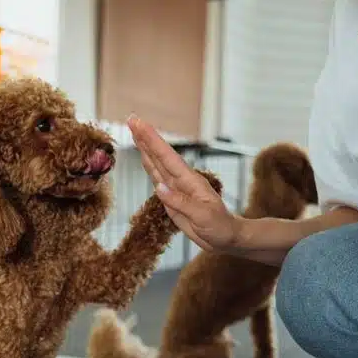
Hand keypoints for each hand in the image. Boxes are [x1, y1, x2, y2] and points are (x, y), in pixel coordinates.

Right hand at [127, 115, 240, 251]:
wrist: (226, 238)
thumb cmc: (220, 226)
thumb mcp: (203, 216)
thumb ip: (181, 202)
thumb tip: (159, 187)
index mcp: (190, 181)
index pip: (167, 157)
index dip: (152, 140)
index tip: (139, 124)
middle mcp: (181, 181)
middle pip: (159, 156)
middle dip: (145, 138)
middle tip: (131, 119)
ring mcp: (176, 189)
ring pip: (156, 164)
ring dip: (145, 148)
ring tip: (134, 132)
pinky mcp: (172, 199)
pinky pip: (157, 179)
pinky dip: (149, 166)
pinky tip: (143, 157)